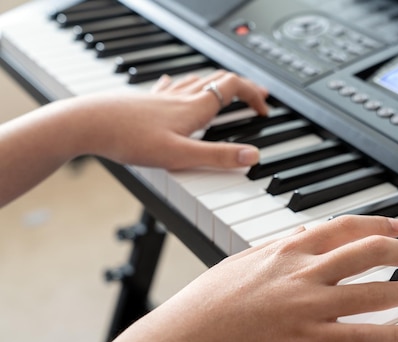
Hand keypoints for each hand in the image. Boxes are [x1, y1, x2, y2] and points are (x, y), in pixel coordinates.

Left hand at [73, 71, 268, 169]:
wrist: (87, 124)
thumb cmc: (129, 138)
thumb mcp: (180, 155)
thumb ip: (218, 156)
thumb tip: (253, 157)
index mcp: (194, 107)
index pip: (233, 87)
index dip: (253, 94)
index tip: (264, 109)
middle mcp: (181, 97)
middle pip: (219, 81)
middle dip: (242, 87)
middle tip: (257, 97)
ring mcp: (162, 97)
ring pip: (197, 81)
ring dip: (217, 84)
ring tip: (227, 92)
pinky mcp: (145, 101)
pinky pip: (170, 86)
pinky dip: (182, 84)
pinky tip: (173, 85)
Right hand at [152, 215, 397, 341]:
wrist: (185, 340)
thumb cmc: (208, 302)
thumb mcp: (244, 261)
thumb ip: (280, 246)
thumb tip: (304, 231)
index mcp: (286, 248)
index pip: (344, 226)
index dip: (378, 224)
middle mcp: (302, 271)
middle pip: (369, 250)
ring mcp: (308, 305)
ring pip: (375, 290)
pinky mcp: (308, 340)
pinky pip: (362, 335)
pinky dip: (394, 333)